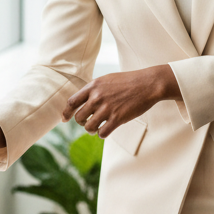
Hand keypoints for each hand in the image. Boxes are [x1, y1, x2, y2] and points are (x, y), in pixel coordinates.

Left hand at [62, 66, 179, 137]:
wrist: (148, 84)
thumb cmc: (129, 81)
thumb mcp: (107, 79)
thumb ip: (94, 89)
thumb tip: (83, 101)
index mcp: (93, 86)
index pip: (72, 102)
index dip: (67, 113)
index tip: (65, 119)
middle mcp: (97, 97)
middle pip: (79, 117)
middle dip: (81, 122)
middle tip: (88, 123)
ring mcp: (107, 108)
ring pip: (89, 127)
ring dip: (91, 130)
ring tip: (97, 128)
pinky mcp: (117, 118)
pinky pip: (102, 133)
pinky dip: (102, 134)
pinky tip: (106, 130)